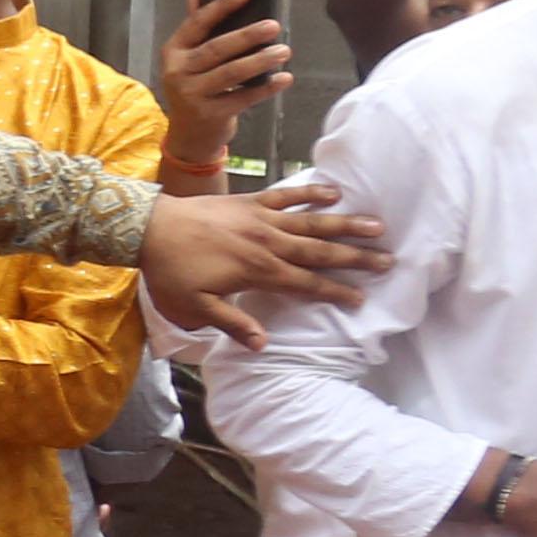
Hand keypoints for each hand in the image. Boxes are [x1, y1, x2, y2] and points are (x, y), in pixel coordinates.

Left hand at [142, 178, 388, 350]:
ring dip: (346, 225)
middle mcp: (268, 243)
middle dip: (356, 258)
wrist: (147, 228)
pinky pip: (287, 195)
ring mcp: (262, 219)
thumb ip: (232, 323)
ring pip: (313, 222)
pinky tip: (335, 192)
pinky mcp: (251, 200)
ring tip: (378, 225)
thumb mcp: (195, 306)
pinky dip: (311, 193)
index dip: (335, 292)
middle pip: (320, 252)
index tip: (362, 299)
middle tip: (389, 261)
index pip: (307, 285)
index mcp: (259, 271)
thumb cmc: (170, 271)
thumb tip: (263, 344)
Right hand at [154, 0, 288, 171]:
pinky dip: (266, 88)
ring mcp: (192, 95)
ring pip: (231, 73)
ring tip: (284, 51)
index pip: (197, 24)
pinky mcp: (211, 114)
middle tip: (274, 26)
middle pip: (216, 49)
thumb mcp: (188, 59)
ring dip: (260, 61)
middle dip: (247, 36)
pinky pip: (244, 98)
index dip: (221, 7)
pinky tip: (284, 78)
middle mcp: (178, 72)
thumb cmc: (195, 89)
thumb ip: (195, 28)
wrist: (189, 136)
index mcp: (173, 52)